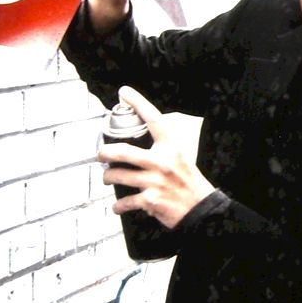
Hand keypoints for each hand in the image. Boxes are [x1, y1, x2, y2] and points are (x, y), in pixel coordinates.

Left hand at [98, 86, 215, 228]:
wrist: (201, 210)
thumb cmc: (189, 184)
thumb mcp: (181, 158)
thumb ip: (163, 149)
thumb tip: (141, 144)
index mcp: (171, 148)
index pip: (154, 119)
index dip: (138, 103)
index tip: (124, 92)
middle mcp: (162, 162)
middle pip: (123, 151)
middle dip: (105, 153)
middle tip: (100, 154)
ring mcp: (155, 182)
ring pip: (118, 176)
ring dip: (108, 178)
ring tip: (107, 178)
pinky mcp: (150, 200)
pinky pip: (125, 201)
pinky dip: (118, 206)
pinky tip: (117, 206)